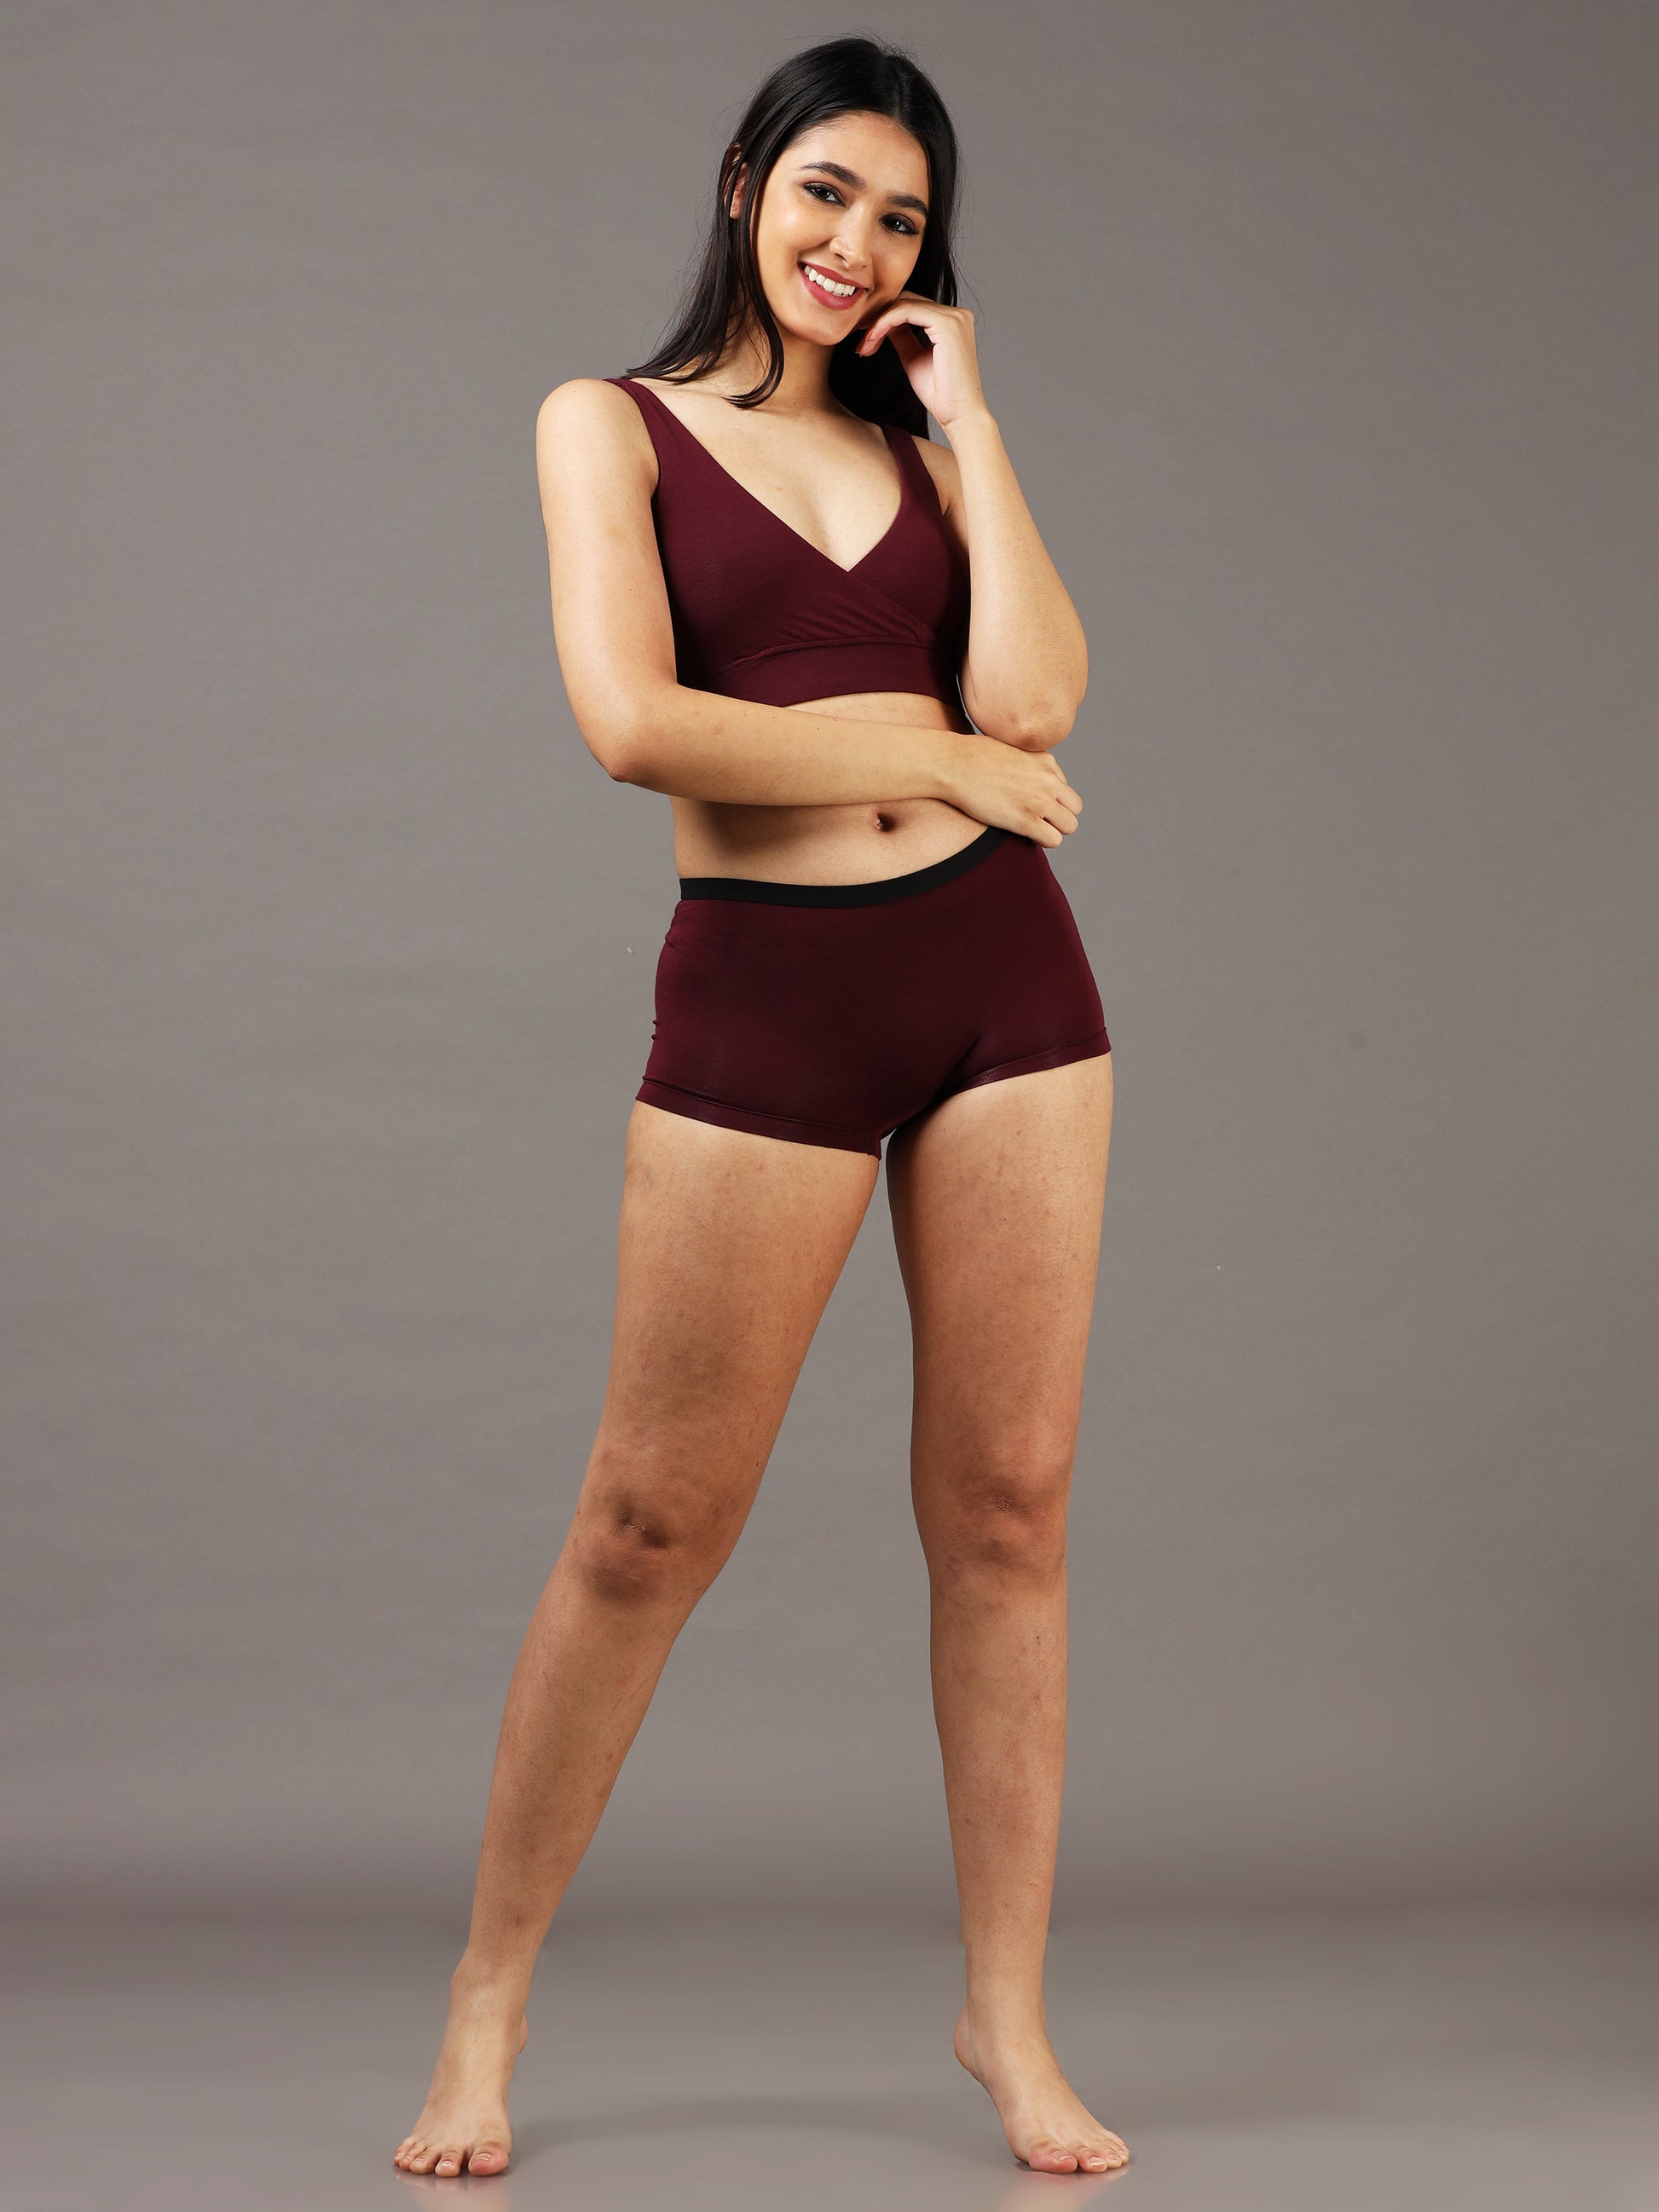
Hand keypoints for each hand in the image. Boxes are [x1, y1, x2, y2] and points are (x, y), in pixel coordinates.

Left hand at [854, 295, 986, 430]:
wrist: (958, 415)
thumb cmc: (940, 394)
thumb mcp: (914, 358)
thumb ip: (902, 336)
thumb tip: (884, 323)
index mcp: (952, 321)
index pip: (912, 306)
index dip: (885, 317)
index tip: (865, 337)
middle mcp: (957, 313)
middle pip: (907, 300)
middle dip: (879, 317)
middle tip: (860, 338)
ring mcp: (954, 316)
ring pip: (903, 304)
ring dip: (878, 322)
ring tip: (864, 344)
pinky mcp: (947, 323)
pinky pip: (906, 312)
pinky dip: (885, 323)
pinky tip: (872, 339)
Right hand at [945, 732, 1081, 847]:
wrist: (952, 764)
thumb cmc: (970, 757)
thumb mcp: (1007, 748)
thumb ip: (1023, 762)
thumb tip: (1020, 776)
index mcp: (1046, 760)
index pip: (1065, 788)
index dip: (1050, 799)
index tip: (1029, 802)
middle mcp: (1048, 780)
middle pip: (1075, 808)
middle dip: (1059, 816)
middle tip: (1036, 819)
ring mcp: (1039, 801)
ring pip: (1069, 826)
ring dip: (1053, 830)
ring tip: (1032, 829)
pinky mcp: (1025, 820)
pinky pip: (1054, 840)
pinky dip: (1043, 841)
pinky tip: (1025, 835)